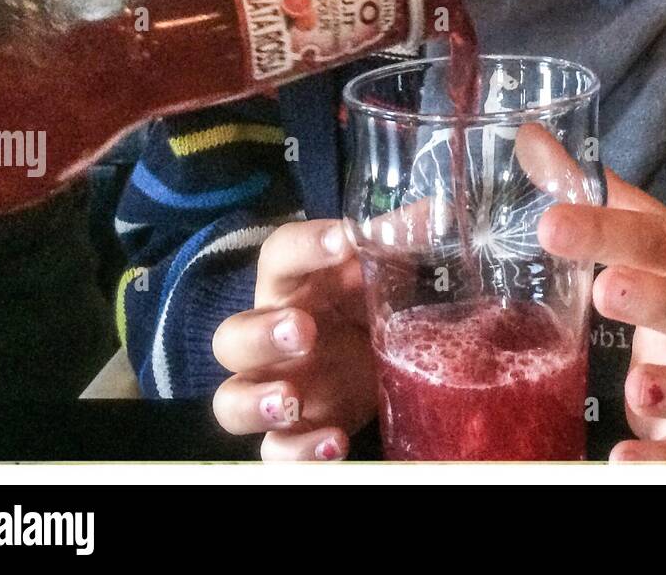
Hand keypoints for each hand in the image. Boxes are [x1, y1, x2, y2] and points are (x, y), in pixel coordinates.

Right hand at [211, 220, 375, 460]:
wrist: (371, 360)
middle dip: (262, 334)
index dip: (306, 244)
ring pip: (231, 401)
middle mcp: (271, 337)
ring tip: (292, 400)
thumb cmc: (364, 304)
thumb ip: (399, 241)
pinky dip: (298, 454)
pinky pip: (274, 454)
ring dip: (257, 402)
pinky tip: (334, 443)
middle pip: (233, 336)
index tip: (343, 239)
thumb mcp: (380, 273)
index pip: (279, 255)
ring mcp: (277, 389)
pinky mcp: (293, 433)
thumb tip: (435, 211)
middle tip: (303, 330)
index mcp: (292, 286)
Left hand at [534, 131, 665, 462]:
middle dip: (654, 298)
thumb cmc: (664, 270)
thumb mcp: (631, 226)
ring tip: (641, 387)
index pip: (652, 235)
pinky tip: (624, 461)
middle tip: (607, 290)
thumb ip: (580, 186)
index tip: (552, 223)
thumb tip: (526, 134)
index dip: (606, 227)